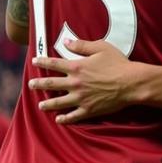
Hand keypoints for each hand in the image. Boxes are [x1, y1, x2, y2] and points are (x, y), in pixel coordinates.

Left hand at [30, 39, 145, 122]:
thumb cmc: (118, 63)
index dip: (42, 62)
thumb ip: (81, 45)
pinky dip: (65, 119)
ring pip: (58, 102)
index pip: (53, 64)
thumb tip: (66, 42)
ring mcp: (81, 98)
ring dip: (47, 104)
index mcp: (76, 67)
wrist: (131, 83)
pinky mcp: (89, 110)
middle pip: (51, 84)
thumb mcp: (101, 48)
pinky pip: (73, 116)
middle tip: (31, 85)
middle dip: (38, 84)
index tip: (34, 61)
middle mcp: (75, 83)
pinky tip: (59, 120)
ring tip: (41, 105)